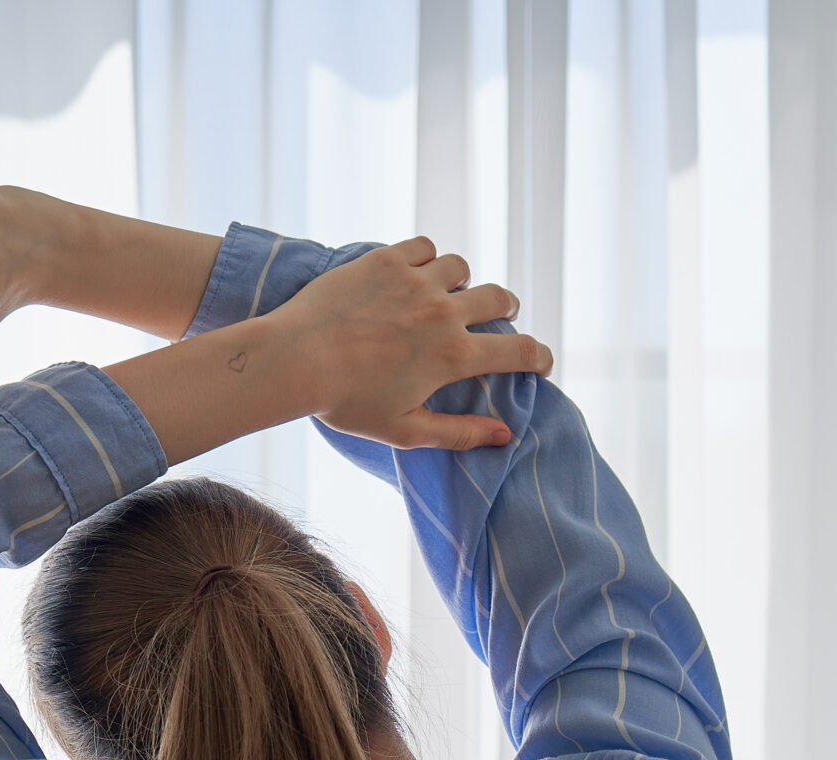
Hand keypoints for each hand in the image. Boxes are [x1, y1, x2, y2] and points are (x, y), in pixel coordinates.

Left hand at [267, 239, 551, 450]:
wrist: (295, 358)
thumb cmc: (347, 402)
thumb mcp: (405, 430)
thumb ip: (459, 433)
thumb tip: (505, 435)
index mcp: (454, 357)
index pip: (520, 352)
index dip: (540, 356)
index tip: (541, 361)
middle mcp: (443, 313)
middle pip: (499, 299)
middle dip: (507, 308)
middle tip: (501, 314)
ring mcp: (415, 280)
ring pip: (460, 267)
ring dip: (462, 281)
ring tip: (450, 290)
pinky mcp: (386, 259)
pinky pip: (424, 246)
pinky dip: (426, 258)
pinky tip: (415, 270)